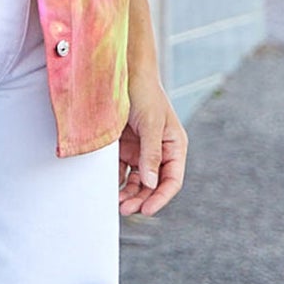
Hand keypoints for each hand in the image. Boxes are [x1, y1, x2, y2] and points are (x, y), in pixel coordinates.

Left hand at [118, 69, 186, 215]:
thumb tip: (151, 184)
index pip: (172, 180)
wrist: (124, 73)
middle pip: (154, 185)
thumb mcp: (150, 124)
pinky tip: (109, 189)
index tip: (147, 210)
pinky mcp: (125, 149)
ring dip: (129, 194)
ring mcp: (141, 152)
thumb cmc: (144, 93)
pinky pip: (122, 172)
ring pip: (137, 182)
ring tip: (117, 203)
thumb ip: (150, 154)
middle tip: (126, 210)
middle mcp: (159, 152)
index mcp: (174, 146)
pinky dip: (117, 182)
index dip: (161, 197)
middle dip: (142, 199)